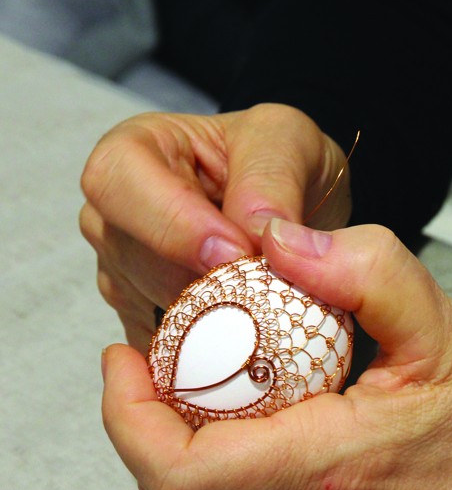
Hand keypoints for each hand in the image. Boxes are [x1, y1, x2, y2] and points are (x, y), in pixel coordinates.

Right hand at [80, 104, 351, 351]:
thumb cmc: (283, 160)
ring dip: (213, 312)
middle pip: (131, 256)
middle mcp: (115, 214)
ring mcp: (124, 271)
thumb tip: (254, 235)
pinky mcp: (146, 318)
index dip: (173, 224)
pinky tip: (249, 333)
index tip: (237, 253)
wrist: (299, 203)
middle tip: (266, 284)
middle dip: (202, 276)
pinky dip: (209, 347)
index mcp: (136, 150)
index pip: (119, 185)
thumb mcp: (289, 141)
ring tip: (266, 299)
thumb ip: (271, 179)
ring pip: (147, 305)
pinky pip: (164, 348)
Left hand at [101, 222, 451, 489]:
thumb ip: (362, 269)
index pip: (180, 474)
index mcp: (331, 471)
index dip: (128, 418)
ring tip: (241, 381)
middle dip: (164, 417)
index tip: (125, 361)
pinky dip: (253, 466)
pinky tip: (290, 423)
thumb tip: (282, 239)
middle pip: (187, 488)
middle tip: (183, 355)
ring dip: (212, 440)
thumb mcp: (443, 327)